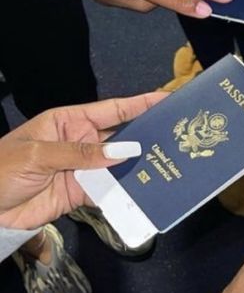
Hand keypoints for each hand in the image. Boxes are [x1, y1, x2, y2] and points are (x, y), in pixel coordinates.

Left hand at [0, 93, 165, 229]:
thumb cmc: (1, 169)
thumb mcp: (39, 154)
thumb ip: (81, 153)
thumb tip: (123, 150)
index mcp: (69, 122)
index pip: (112, 110)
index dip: (139, 104)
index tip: (166, 99)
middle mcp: (82, 142)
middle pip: (122, 137)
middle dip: (148, 136)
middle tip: (177, 135)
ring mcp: (84, 169)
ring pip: (120, 165)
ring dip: (141, 166)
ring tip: (169, 164)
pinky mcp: (84, 193)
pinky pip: (111, 191)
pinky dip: (127, 193)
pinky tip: (146, 191)